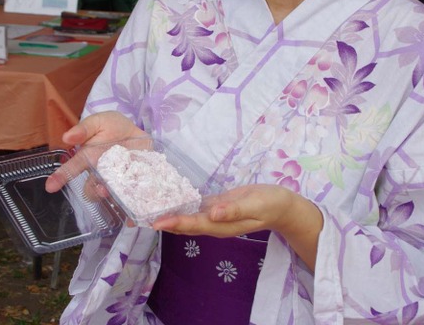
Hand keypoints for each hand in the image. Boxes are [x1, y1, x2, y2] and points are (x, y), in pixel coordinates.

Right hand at [45, 111, 147, 192]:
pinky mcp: (134, 181)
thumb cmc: (112, 126)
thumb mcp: (98, 122)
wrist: (136, 131)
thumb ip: (84, 129)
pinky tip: (133, 200)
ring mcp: (116, 178)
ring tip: (118, 193)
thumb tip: (67, 137)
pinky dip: (131, 199)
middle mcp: (100, 172)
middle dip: (94, 191)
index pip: (72, 169)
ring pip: (109, 194)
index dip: (61, 177)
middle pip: (91, 189)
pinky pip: (130, 193)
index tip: (50, 187)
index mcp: (87, 158)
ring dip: (112, 196)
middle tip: (102, 189)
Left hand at [153, 184, 308, 235]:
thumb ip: (234, 210)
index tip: (156, 222)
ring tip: (148, 208)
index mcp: (222, 225)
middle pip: (185, 225)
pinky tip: (170, 198)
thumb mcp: (255, 205)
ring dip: (170, 215)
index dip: (175, 224)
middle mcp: (214, 223)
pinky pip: (196, 208)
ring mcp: (215, 216)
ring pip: (188, 218)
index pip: (194, 225)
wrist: (282, 205)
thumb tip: (212, 214)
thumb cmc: (270, 204)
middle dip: (165, 222)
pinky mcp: (216, 207)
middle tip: (141, 217)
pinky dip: (182, 205)